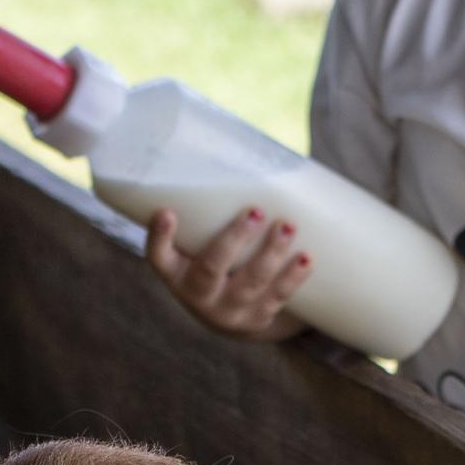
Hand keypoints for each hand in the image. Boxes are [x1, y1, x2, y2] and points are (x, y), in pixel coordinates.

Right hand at [144, 206, 312, 340]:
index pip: (158, 258)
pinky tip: (306, 259)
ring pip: (250, 284)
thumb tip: (237, 145)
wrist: (233, 316)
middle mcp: (198, 296)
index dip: (159, 238)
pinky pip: (276, 299)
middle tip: (255, 212)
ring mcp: (229, 311)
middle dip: (233, 241)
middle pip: (210, 270)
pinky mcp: (258, 319)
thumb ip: (206, 208)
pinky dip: (292, 279)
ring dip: (271, 255)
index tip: (166, 212)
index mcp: (175, 274)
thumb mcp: (198, 243)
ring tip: (287, 227)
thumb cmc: (215, 262)